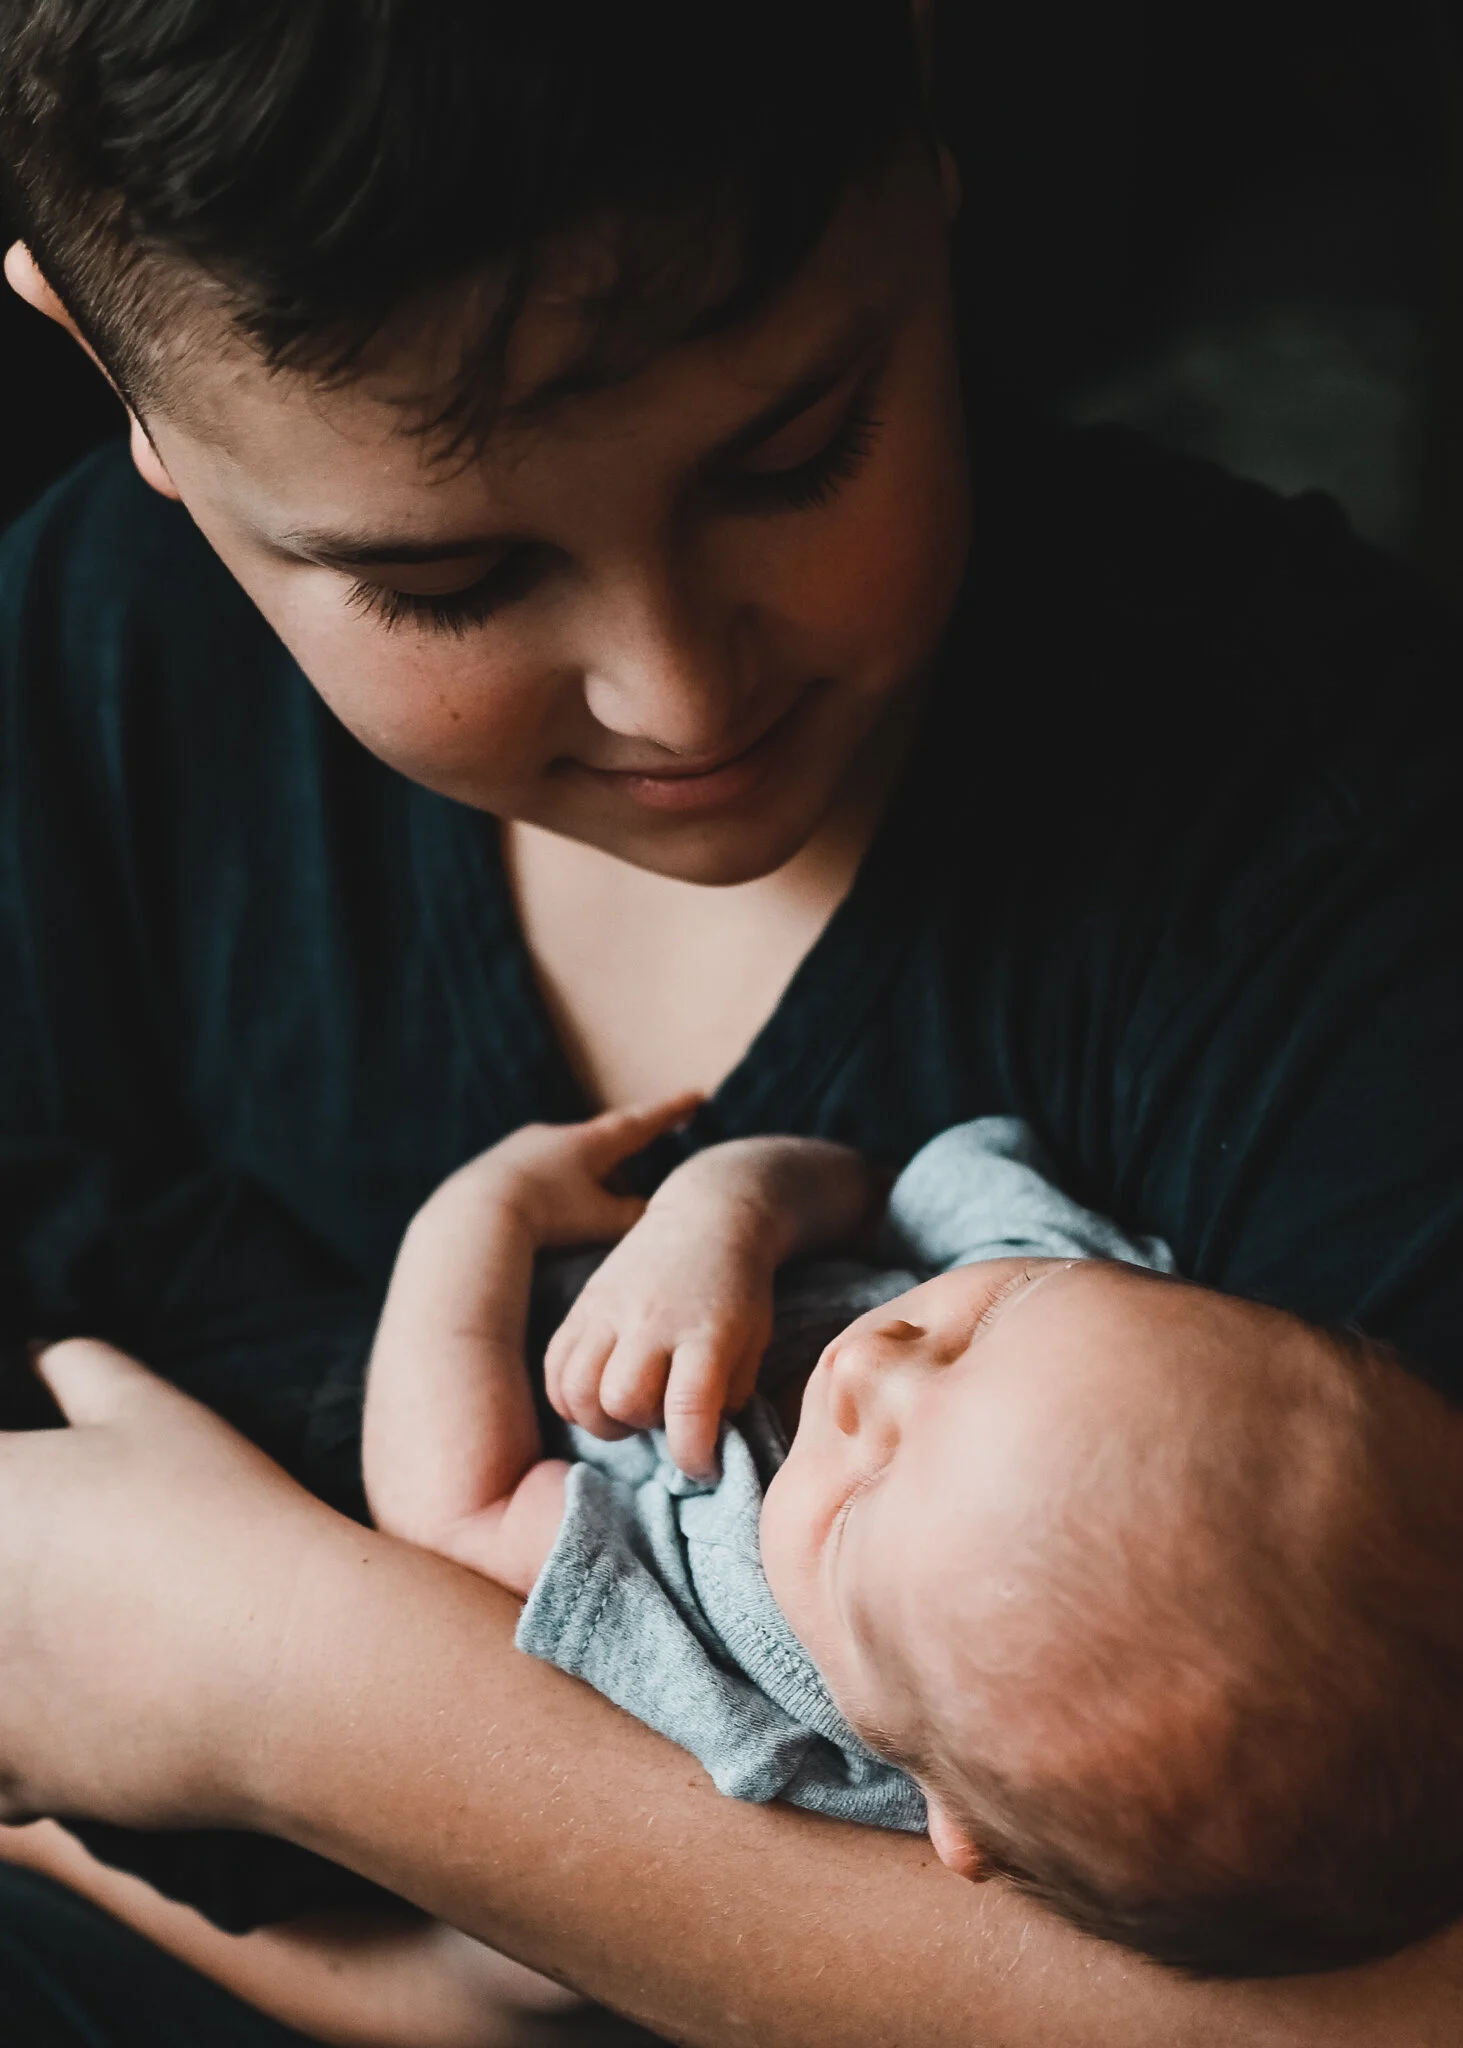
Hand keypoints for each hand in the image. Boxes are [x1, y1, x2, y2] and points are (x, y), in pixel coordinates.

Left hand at [0, 1339, 352, 1829]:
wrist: (292, 1666)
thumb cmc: (227, 1519)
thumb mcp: (157, 1416)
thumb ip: (82, 1368)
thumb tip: (43, 1349)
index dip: (14, 1496)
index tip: (38, 1515)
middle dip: (15, 1580)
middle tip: (70, 1584)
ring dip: (13, 1662)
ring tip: (69, 1648)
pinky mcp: (5, 1778)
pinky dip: (19, 1749)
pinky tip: (72, 1716)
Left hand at [437, 1093, 701, 1247]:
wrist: (475, 1214)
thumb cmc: (548, 1214)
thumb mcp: (603, 1220)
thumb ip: (634, 1216)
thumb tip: (651, 1212)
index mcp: (590, 1142)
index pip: (641, 1123)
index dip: (671, 1113)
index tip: (697, 1096)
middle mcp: (555, 1136)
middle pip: (601, 1144)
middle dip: (621, 1160)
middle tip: (636, 1180)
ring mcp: (520, 1149)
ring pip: (566, 1161)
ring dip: (584, 1181)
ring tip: (589, 1214)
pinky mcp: (493, 1169)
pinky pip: (535, 1176)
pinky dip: (552, 1191)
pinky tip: (546, 1217)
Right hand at [545, 1151, 780, 1477]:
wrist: (708, 1216)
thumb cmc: (738, 1289)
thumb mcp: (754, 1340)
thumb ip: (730, 1394)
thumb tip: (699, 1443)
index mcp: (705, 1334)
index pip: (688, 1411)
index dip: (694, 1456)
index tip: (702, 1465)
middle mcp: (651, 1322)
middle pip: (622, 1400)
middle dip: (640, 1426)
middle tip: (659, 1416)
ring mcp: (609, 1311)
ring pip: (578, 1390)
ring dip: (600, 1418)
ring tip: (625, 1409)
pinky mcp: (583, 1305)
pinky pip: (554, 1369)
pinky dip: (568, 1397)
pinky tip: (595, 1396)